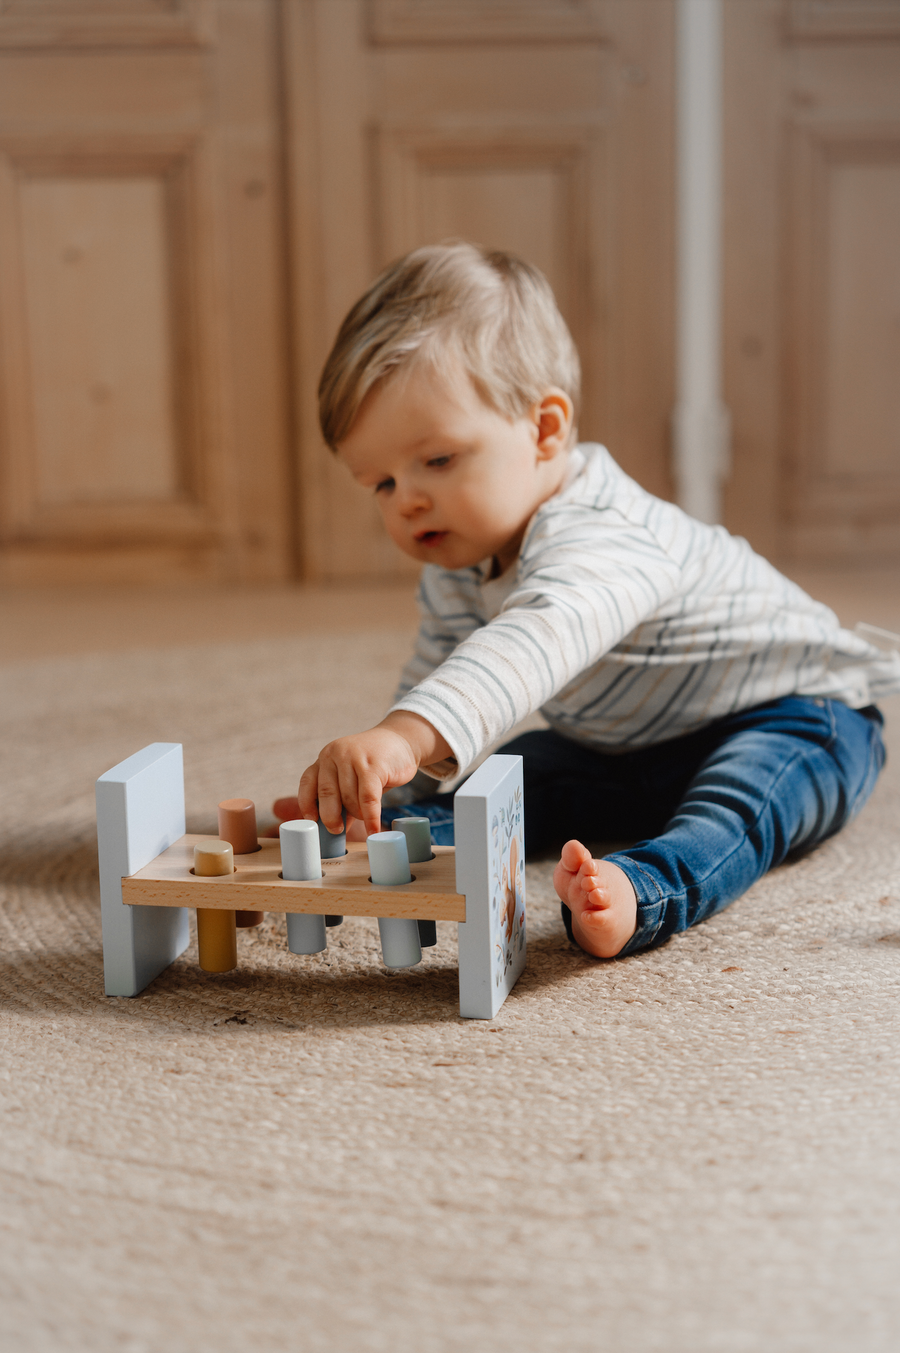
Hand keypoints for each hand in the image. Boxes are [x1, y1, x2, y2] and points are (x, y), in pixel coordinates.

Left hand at [297, 713, 450, 837]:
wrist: (401, 740)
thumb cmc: (375, 764)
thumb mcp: (353, 778)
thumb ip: (342, 798)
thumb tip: (336, 829)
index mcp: (326, 758)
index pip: (307, 782)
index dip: (307, 804)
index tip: (311, 822)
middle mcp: (335, 754)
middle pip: (326, 793)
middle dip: (330, 817)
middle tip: (337, 830)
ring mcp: (354, 757)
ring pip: (349, 798)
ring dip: (357, 814)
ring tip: (366, 818)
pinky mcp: (374, 765)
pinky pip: (368, 798)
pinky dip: (370, 817)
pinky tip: (373, 828)